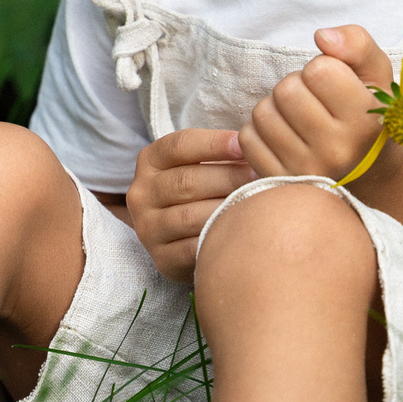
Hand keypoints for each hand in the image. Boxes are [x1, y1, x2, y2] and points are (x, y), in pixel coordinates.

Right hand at [127, 129, 254, 282]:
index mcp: (150, 161)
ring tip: (256, 203)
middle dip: (229, 177)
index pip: (179, 145)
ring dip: (226, 208)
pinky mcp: (161, 258)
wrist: (187, 239)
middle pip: (187, 180)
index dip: (214, 144)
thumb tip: (255, 145)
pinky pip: (192, 248)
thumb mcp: (203, 165)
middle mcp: (141, 193)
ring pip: (189, 216)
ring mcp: (148, 228)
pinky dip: (217, 239)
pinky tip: (240, 232)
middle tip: (261, 176)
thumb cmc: (205, 191)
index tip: (244, 144)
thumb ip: (222, 153)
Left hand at [237, 26, 395, 185]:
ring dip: (276, 107)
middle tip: (314, 100)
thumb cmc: (369, 115)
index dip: (322, 68)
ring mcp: (305, 171)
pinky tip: (284, 135)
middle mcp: (336, 151)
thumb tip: (321, 36)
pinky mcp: (280, 183)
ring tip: (298, 117)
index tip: (335, 84)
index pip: (319, 71)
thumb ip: (357, 44)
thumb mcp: (378, 76)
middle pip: (286, 90)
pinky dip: (260, 131)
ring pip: (262, 112)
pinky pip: (248, 139)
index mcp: (365, 121)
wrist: (369, 175)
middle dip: (296, 85)